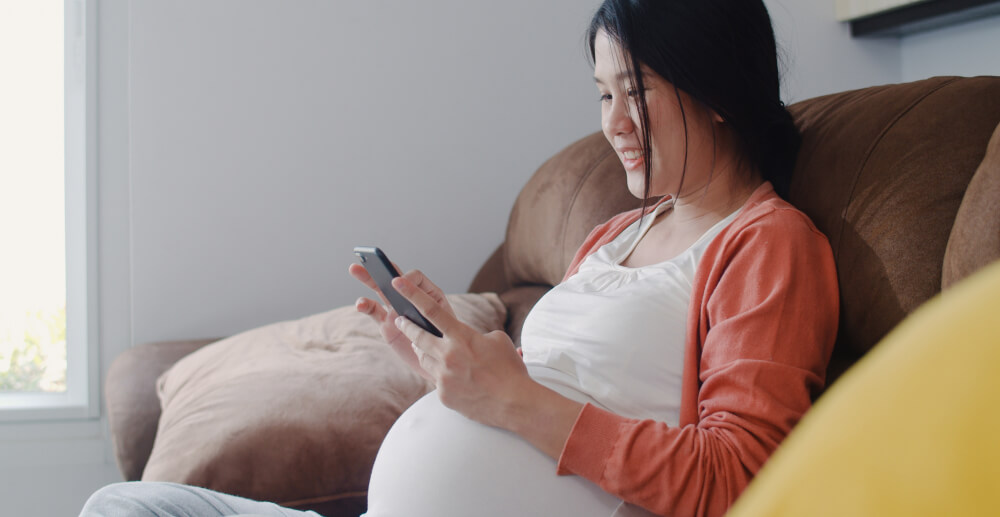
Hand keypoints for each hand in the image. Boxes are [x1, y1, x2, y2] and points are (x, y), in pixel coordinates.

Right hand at [348, 263, 455, 380]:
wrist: (440, 364)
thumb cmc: (447, 343)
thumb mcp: (444, 326)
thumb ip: (430, 314)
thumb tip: (410, 308)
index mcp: (428, 294)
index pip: (416, 278)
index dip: (406, 279)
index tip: (398, 283)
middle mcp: (410, 299)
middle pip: (394, 278)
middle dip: (380, 267)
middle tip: (366, 257)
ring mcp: (396, 311)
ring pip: (380, 290)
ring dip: (367, 279)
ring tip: (354, 269)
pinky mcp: (386, 325)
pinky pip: (374, 311)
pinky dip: (365, 306)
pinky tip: (360, 303)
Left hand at [389, 274, 534, 428]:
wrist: (514, 403)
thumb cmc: (509, 369)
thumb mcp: (497, 340)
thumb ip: (475, 334)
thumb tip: (463, 338)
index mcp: (462, 337)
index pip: (431, 310)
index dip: (412, 294)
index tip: (398, 284)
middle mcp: (448, 355)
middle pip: (417, 335)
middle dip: (406, 326)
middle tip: (400, 320)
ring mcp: (443, 376)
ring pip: (422, 358)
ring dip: (423, 351)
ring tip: (425, 348)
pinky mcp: (443, 394)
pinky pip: (435, 380)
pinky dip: (441, 375)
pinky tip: (452, 376)